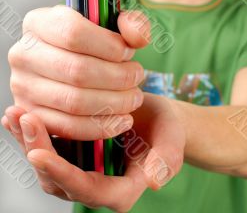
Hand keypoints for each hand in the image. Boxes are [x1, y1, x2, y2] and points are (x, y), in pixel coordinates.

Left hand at [2, 93, 184, 211]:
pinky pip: (47, 148)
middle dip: (37, 150)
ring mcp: (80, 170)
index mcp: (120, 190)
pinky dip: (30, 134)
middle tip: (24, 119)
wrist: (156, 120)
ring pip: (46, 165)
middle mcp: (95, 185)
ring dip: (27, 141)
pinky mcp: (73, 153)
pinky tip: (17, 115)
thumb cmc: (166, 131)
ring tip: (14, 114)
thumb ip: (166, 161)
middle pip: (57, 178)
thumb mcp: (172, 143)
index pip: (87, 188)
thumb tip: (156, 180)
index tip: (38, 153)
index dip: (61, 173)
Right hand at [8, 6, 148, 139]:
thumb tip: (137, 39)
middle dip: (118, 77)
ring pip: (74, 101)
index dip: (109, 46)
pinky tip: (122, 119)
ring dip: (114, 103)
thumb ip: (132, 24)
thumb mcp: (112, 24)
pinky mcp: (32, 115)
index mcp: (38, 22)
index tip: (129, 52)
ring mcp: (22, 87)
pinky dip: (101, 126)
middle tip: (138, 76)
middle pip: (77, 70)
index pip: (73, 33)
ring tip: (134, 97)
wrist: (70, 63)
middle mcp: (23, 53)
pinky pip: (68, 127)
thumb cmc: (93, 41)